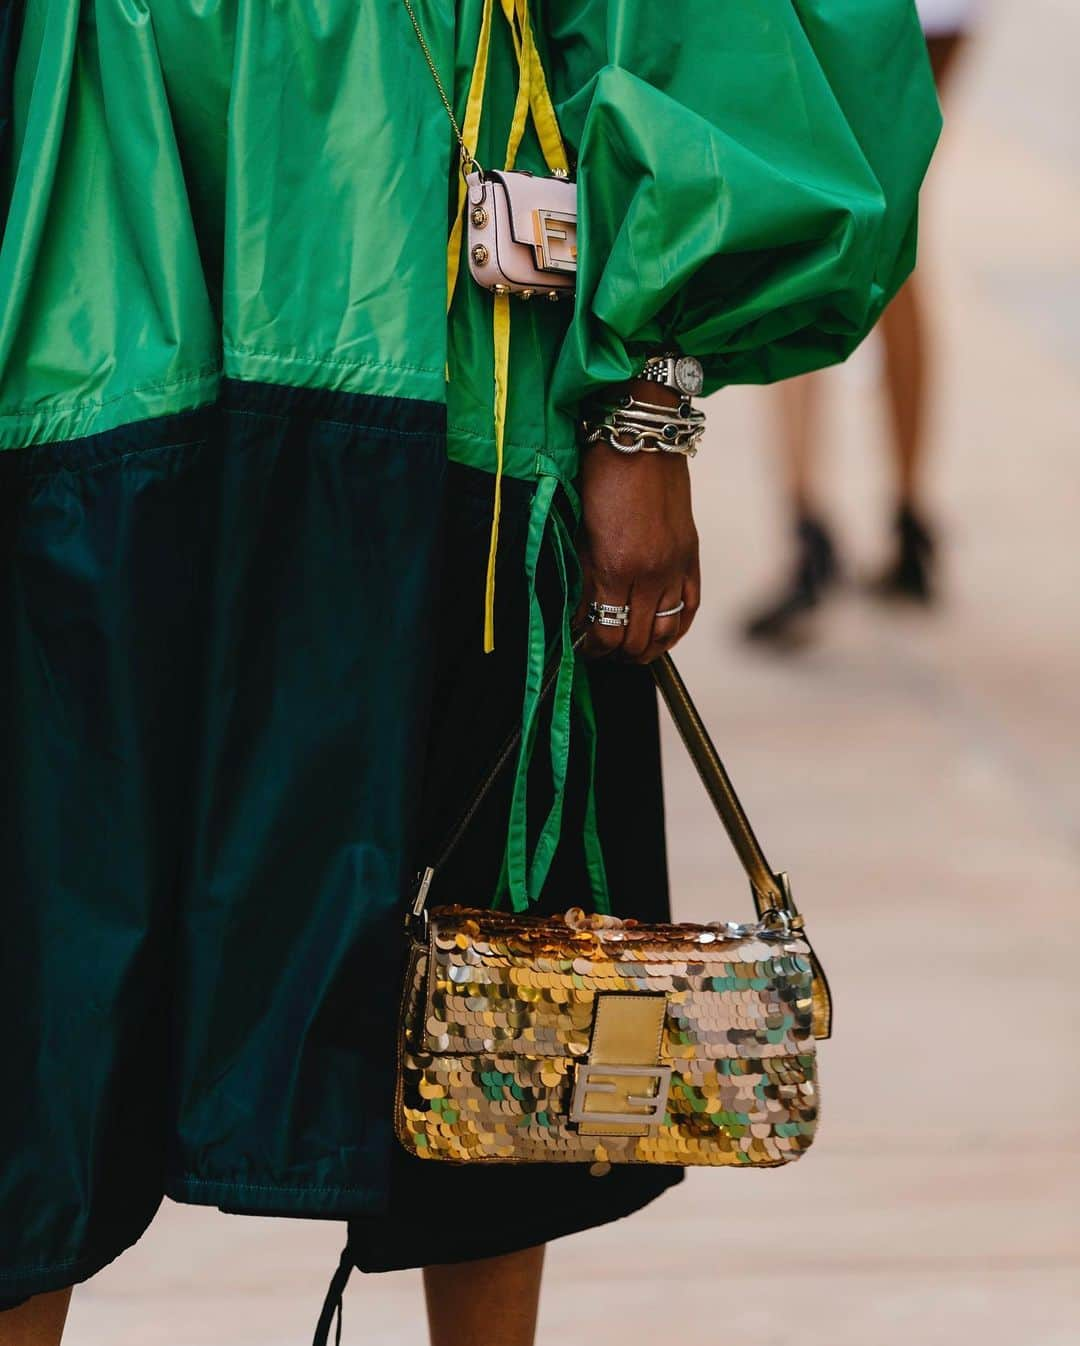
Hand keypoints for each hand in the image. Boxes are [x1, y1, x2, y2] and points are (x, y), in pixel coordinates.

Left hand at [577, 380, 700, 662]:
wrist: (641, 437)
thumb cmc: (598, 475)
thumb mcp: (579, 528)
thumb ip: (581, 574)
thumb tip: (577, 612)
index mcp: (612, 566)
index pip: (602, 631)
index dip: (588, 646)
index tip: (577, 644)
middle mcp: (648, 574)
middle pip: (633, 640)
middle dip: (612, 653)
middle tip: (597, 650)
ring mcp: (674, 567)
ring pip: (665, 634)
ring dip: (644, 650)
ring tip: (627, 650)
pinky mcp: (691, 557)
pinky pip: (689, 610)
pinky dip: (675, 631)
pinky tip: (660, 637)